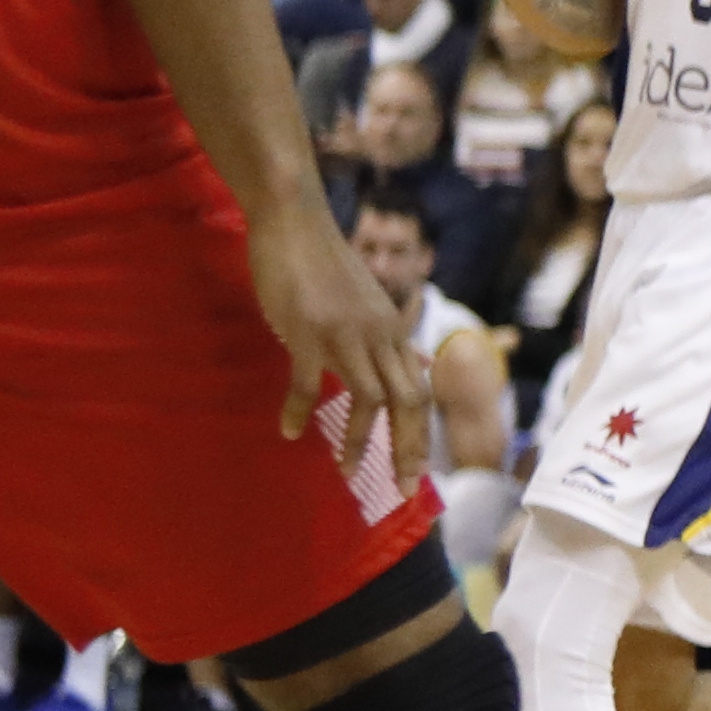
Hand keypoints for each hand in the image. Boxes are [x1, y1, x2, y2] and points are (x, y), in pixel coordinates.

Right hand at [246, 204, 426, 470]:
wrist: (297, 222)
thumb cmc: (327, 265)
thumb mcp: (372, 305)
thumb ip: (394, 341)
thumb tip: (421, 366)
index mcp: (393, 332)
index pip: (419, 391)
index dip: (421, 434)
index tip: (418, 473)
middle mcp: (379, 336)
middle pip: (408, 401)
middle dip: (407, 449)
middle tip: (400, 488)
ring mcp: (346, 334)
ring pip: (369, 398)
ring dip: (357, 439)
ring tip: (344, 471)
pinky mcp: (308, 330)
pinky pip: (307, 381)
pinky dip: (300, 410)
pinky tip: (288, 431)